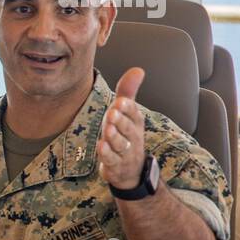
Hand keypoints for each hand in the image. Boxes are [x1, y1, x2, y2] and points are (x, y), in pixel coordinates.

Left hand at [98, 67, 146, 189]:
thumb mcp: (127, 113)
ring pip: (120, 144)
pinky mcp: (115, 165)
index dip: (127, 108)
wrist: (131, 169)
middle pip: (127, 128)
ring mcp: (125, 152)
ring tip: (107, 128)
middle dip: (121, 120)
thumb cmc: (126, 135)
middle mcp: (132, 137)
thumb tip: (138, 69)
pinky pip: (112, 159)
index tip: (121, 100)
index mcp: (135, 122)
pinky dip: (107, 153)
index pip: (133, 114)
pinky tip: (101, 146)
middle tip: (113, 112)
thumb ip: (128, 92)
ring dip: (114, 136)